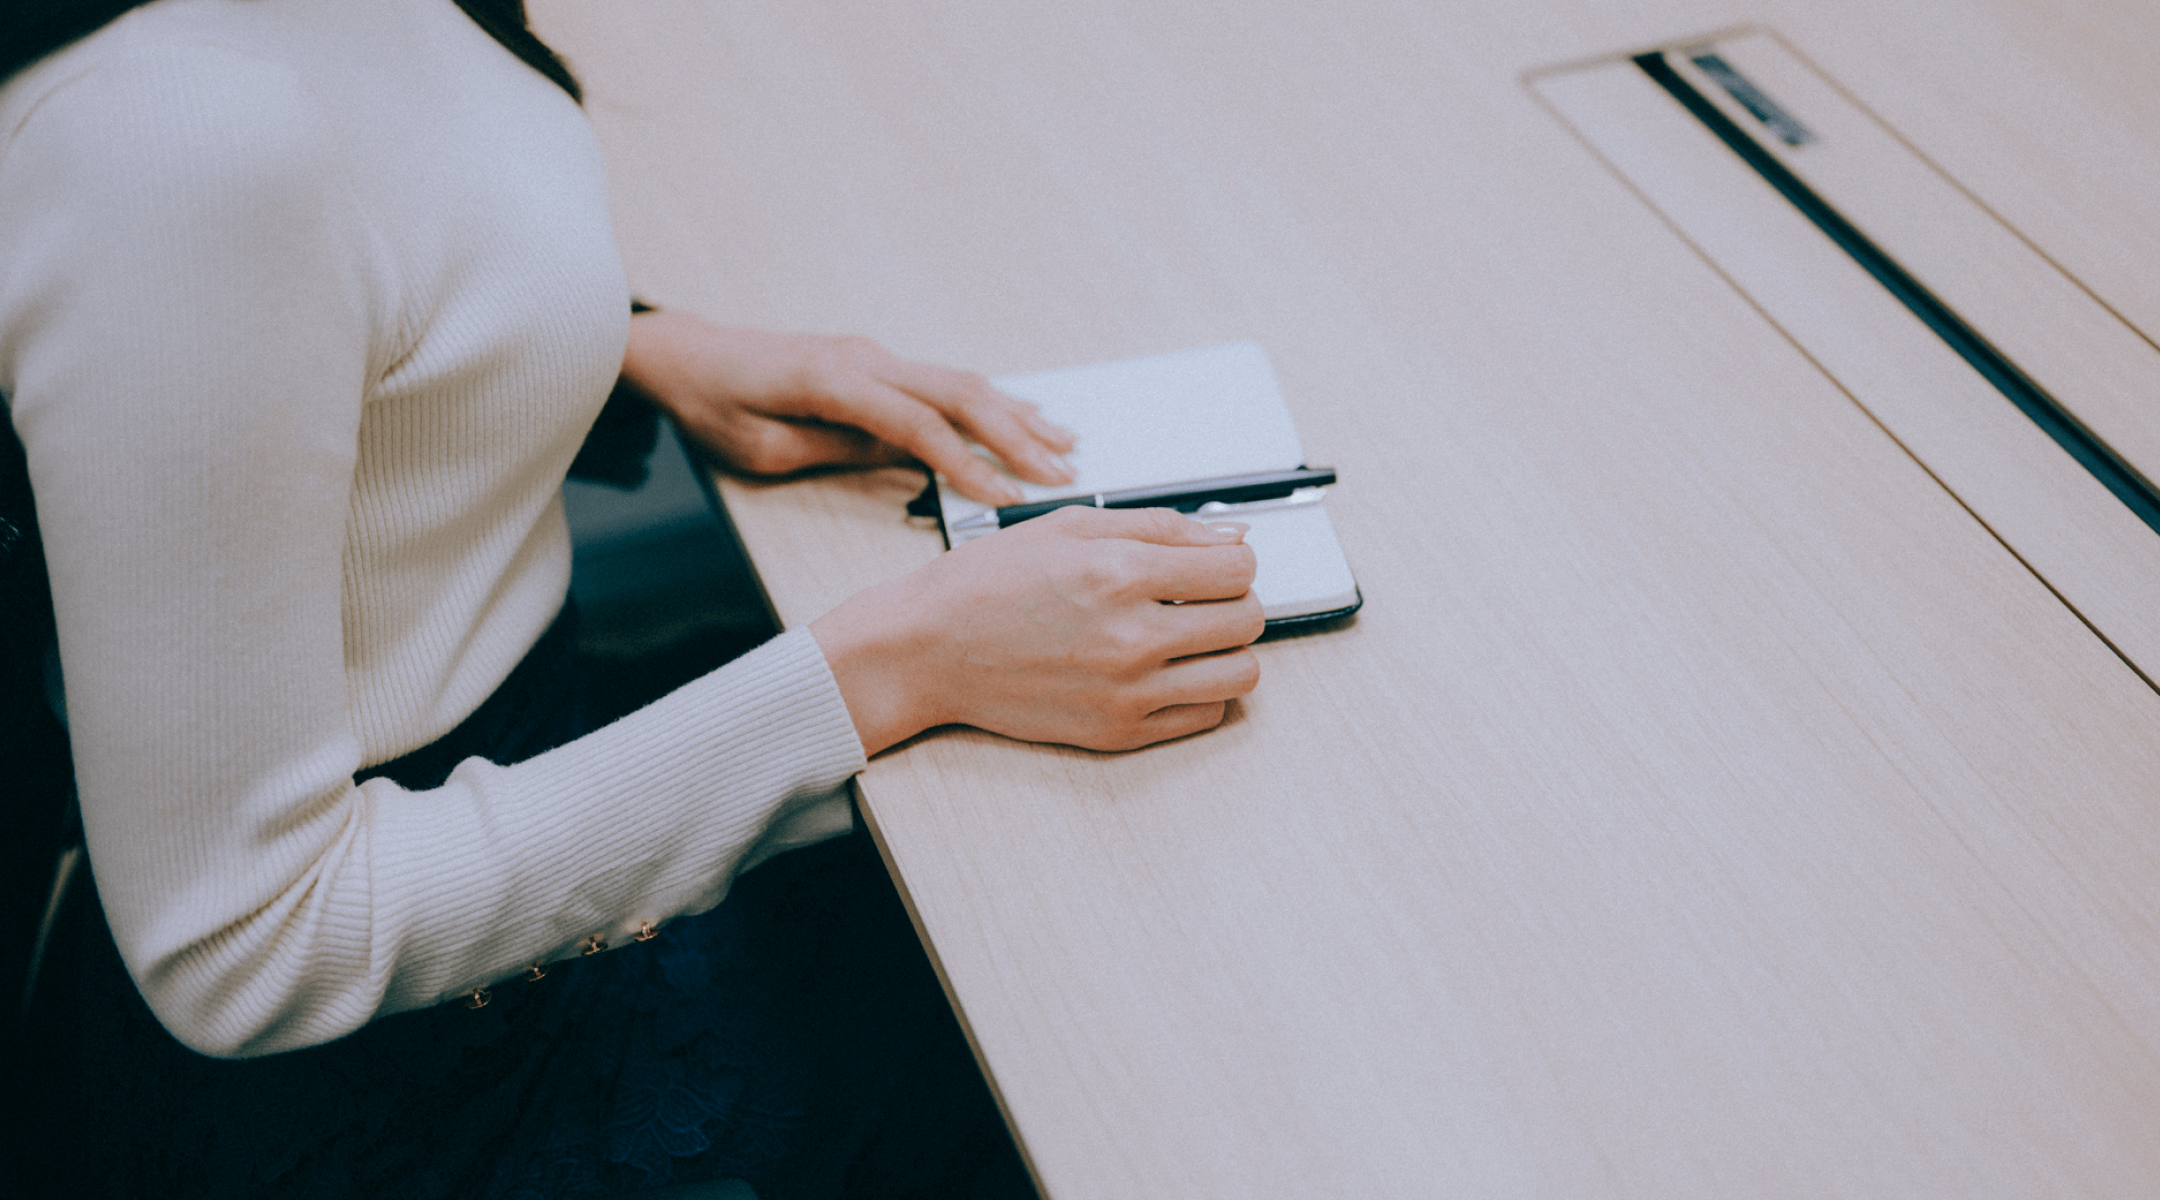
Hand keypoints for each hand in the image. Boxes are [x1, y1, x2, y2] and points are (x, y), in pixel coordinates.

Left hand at [620, 310, 1075, 504]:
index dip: (967, 464)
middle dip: (1015, 436)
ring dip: (1014, 415)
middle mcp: (864, 359)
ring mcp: (872, 355)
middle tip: (1062, 473)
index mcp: (834, 381)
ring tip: (1063, 445)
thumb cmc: (710, 403)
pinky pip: (941, 381)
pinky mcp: (873, 362)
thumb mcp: (758, 448)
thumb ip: (833, 450)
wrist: (684, 353)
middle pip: (957, 394)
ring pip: (959, 381)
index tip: (1007, 499)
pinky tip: (1022, 415)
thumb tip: (899, 459)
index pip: (918, 425)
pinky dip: (988, 401)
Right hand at [811, 507, 1266, 753]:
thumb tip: (1234, 536)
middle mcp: (1131, 635)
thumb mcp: (1070, 526)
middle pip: (1248, 619)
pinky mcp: (1118, 731)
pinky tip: (1167, 670)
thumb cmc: (988, 582)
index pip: (1238, 566)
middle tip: (1200, 598)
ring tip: (1191, 637)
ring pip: (1241, 675)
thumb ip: (1160, 526)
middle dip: (1234, 601)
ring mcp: (1127, 691)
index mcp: (1120, 571)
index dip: (1233, 559)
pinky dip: (1202, 691)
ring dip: (1228, 650)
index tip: (1212, 564)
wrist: (927, 650)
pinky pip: (1206, 715)